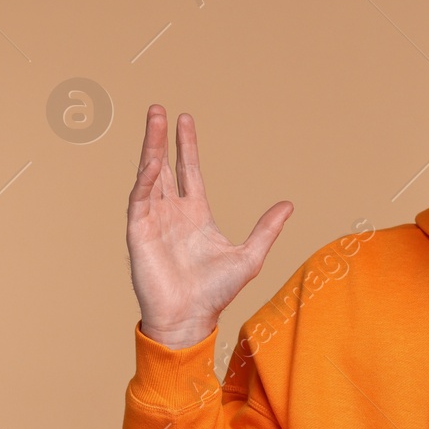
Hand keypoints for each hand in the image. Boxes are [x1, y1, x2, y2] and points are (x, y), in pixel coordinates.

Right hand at [127, 105, 292, 348]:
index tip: (185, 120)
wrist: (189, 318)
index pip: (188, 171)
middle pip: (165, 166)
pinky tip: (151, 161)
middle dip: (162, 138)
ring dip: (150, 148)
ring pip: (149, 175)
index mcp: (196, 215)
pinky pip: (140, 199)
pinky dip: (144, 179)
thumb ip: (267, 229)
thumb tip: (290, 205)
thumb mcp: (250, 256)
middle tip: (160, 109)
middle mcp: (172, 213)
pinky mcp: (138, 233)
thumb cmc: (215, 293)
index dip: (187, 146)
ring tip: (154, 120)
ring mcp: (153, 221)